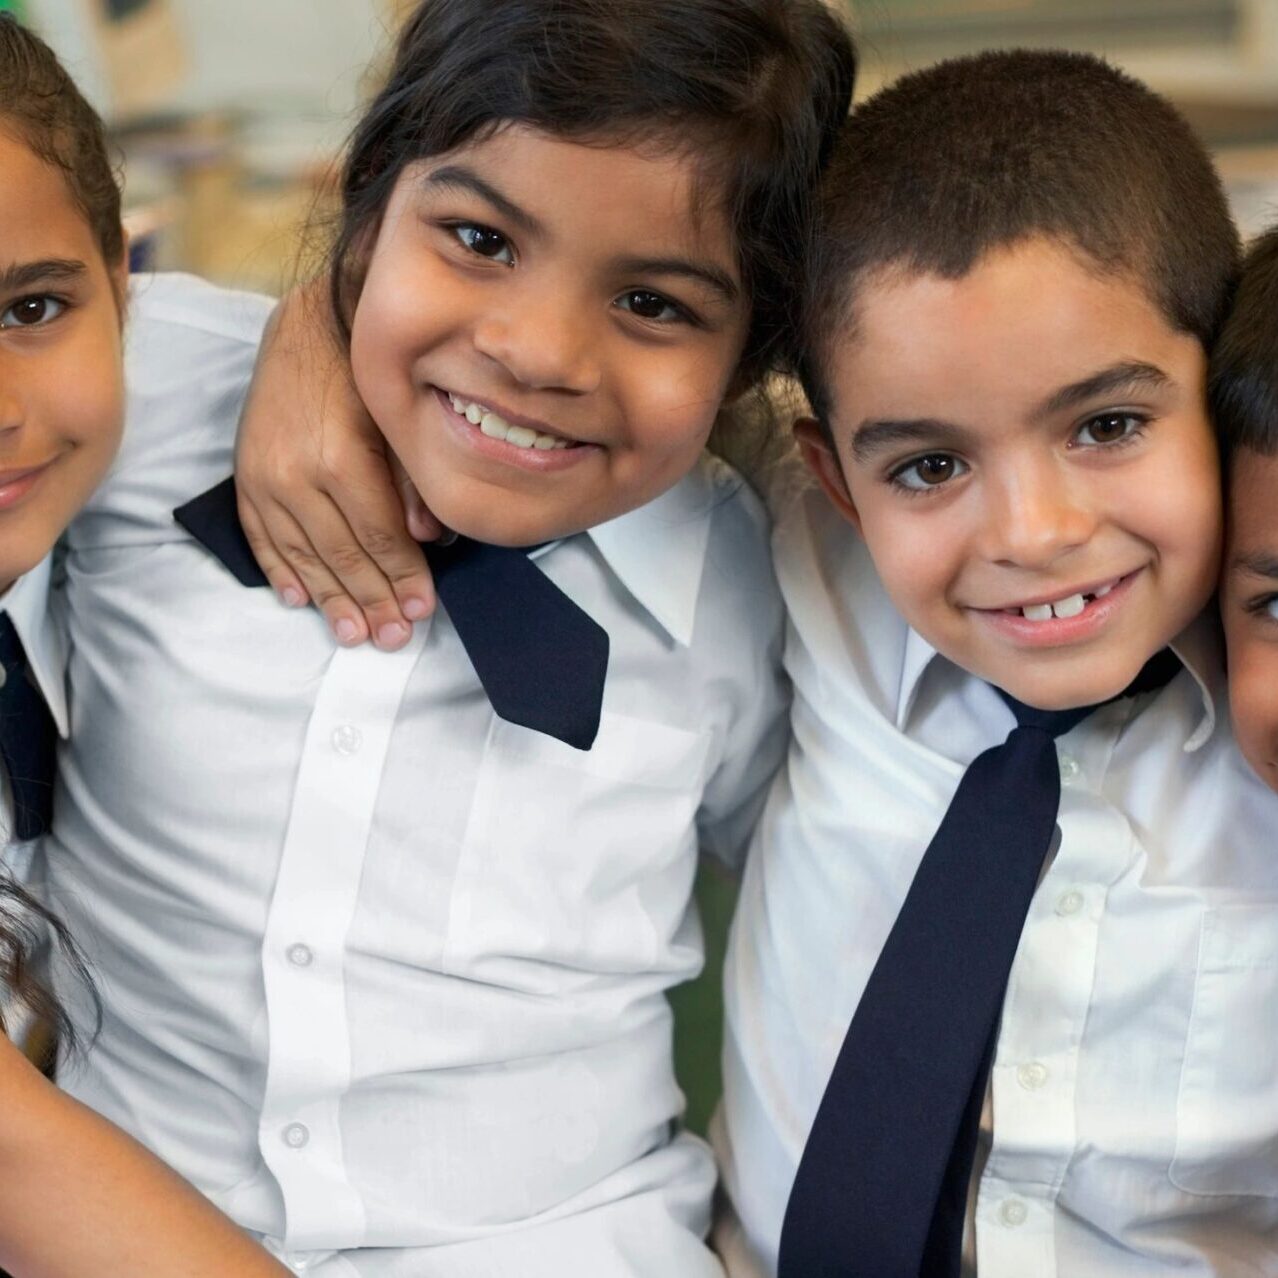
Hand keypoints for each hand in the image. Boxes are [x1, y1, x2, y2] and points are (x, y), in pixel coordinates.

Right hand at [233, 279, 439, 649]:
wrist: (310, 325)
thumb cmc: (366, 372)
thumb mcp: (400, 419)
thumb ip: (413, 482)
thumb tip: (429, 541)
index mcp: (342, 460)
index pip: (380, 538)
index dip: (403, 579)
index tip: (423, 611)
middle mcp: (297, 475)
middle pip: (342, 555)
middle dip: (372, 601)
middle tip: (393, 639)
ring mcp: (266, 477)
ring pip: (302, 555)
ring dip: (330, 599)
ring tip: (354, 634)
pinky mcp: (246, 473)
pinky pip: (261, 536)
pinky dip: (280, 571)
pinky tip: (299, 600)